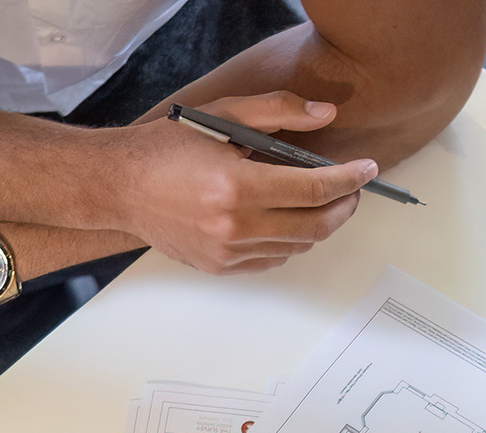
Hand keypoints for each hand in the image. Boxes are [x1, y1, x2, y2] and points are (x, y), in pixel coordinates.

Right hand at [112, 92, 378, 274]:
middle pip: (314, 225)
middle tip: (352, 189)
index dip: (348, 179)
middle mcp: (234, 225)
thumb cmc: (166, 149)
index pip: (313, 189)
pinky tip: (290, 221)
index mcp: (236, 185)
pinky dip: (291, 241)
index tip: (366, 170)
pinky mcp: (221, 267)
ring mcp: (227, 252)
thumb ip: (278, 112)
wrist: (120, 187)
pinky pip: (274, 260)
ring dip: (319, 224)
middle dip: (343, 206)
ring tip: (322, 202)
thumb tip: (325, 114)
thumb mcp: (222, 114)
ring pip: (297, 246)